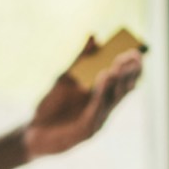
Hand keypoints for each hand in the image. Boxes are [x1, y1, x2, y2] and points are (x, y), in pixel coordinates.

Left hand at [22, 37, 142, 159]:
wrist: (32, 131)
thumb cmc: (51, 106)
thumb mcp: (65, 78)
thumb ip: (80, 59)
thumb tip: (94, 36)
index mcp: (103, 97)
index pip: (126, 81)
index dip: (133, 67)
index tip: (136, 50)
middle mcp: (104, 109)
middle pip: (124, 90)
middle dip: (129, 73)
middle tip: (132, 56)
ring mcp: (96, 121)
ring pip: (112, 101)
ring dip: (116, 83)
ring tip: (115, 66)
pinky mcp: (85, 132)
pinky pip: (96, 112)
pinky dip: (100, 96)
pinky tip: (103, 79)